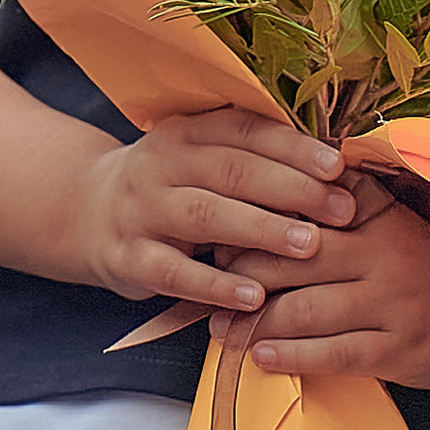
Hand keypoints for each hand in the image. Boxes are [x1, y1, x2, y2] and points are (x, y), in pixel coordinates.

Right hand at [68, 106, 354, 316]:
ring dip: (261, 229)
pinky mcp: (128, 256)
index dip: (295, 149)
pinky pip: (174, 271)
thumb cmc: (173, 187)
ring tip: (309, 245)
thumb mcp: (205, 162)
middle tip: (342, 210)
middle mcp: (162, 163)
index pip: (246, 132)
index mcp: (188, 132)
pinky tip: (255, 298)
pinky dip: (215, 285)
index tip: (340, 167)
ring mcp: (141, 209)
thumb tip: (338, 170)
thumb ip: (256, 162)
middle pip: (233, 171)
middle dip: (293, 189)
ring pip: (206, 214)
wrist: (87, 212)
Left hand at [227, 177, 429, 386]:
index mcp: (378, 214)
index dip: (258, 221)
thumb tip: (267, 192)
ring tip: (223, 330)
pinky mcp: (399, 349)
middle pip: (297, 259)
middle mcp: (387, 253)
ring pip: (308, 311)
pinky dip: (292, 356)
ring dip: (256, 322)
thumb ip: (342, 201)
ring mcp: (394, 303)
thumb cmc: (421, 267)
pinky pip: (334, 353)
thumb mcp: (390, 220)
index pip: (306, 209)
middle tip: (211, 286)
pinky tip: (261, 356)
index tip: (222, 234)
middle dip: (246, 274)